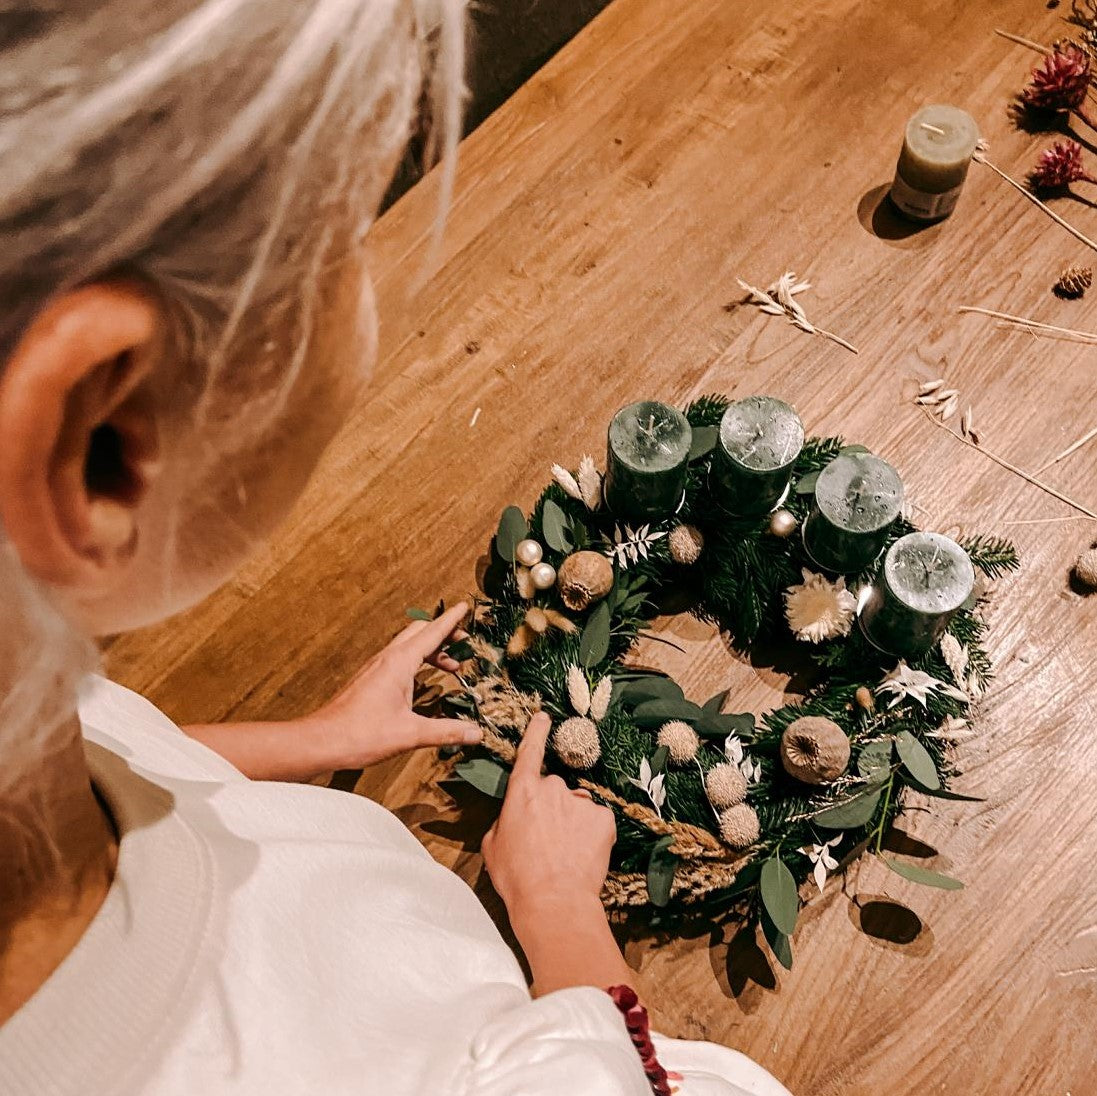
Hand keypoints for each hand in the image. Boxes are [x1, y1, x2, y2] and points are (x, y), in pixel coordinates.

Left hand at [309, 602, 482, 769]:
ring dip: (431, 649)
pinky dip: (417, 660)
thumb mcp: (411, 733)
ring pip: (408, 645)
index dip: (451, 620)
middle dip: (444, 633)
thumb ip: (446, 731)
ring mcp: (376, 667)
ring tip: (450, 666)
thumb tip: (476, 733)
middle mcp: (387, 659)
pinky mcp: (370, 679)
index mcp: (399, 663)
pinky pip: (398, 658)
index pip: (432, 632)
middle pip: (420, 632)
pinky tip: (422, 679)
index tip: (465, 607)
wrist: (322, 740)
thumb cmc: (361, 733)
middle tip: (464, 643)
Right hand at [482, 712, 634, 995]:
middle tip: (546, 840)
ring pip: (576, 806)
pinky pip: (597, 820)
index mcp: (522, 792)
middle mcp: (552, 788)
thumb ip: (503, 822)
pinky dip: (592, 833)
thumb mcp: (493, 847)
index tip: (543, 717)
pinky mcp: (603, 818)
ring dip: (572, 822)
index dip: (536, 732)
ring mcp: (580, 802)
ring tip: (565, 853)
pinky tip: (583, 854)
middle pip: (553, 790)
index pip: (529, 752)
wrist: (554, 902)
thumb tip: (512, 819)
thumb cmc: (517, 878)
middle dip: (551, 808)